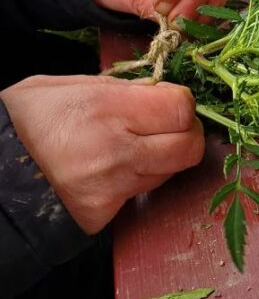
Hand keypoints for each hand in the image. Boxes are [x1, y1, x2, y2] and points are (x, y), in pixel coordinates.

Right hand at [1, 74, 204, 234]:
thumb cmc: (28, 120)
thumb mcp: (70, 86)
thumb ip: (121, 88)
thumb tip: (160, 91)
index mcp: (107, 109)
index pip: (180, 109)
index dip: (183, 103)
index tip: (170, 101)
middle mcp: (115, 151)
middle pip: (188, 147)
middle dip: (188, 133)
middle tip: (170, 126)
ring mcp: (111, 186)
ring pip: (170, 171)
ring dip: (165, 157)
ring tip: (137, 145)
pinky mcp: (103, 212)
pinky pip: (143, 193)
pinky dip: (140, 180)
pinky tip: (118, 168)